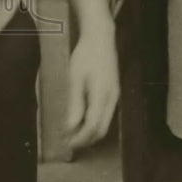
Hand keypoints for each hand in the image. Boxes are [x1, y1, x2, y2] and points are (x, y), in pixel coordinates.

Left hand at [65, 24, 119, 149]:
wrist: (101, 38)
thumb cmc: (85, 56)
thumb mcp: (75, 79)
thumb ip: (75, 104)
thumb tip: (70, 127)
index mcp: (102, 95)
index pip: (93, 126)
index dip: (80, 139)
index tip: (66, 143)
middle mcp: (112, 98)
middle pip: (102, 129)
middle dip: (85, 140)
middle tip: (68, 142)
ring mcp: (115, 95)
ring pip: (105, 123)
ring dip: (90, 132)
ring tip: (72, 133)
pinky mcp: (114, 92)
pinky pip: (106, 115)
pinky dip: (94, 123)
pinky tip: (82, 120)